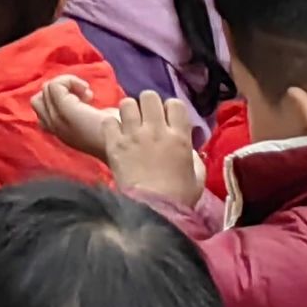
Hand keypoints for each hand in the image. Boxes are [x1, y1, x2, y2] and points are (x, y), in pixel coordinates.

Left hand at [37, 75, 204, 204]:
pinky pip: (109, 121)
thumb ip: (192, 155)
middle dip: (148, 104)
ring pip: (127, 103)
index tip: (167, 120)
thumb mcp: (197, 175)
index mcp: (179, 136)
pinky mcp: (114, 144)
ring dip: (129, 112)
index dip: (170, 109)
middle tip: (147, 119)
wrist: (154, 210)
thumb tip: (187, 147)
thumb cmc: (179, 196)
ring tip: (130, 124)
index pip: (175, 104)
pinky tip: (116, 135)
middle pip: (149, 96)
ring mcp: (133, 135)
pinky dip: (111, 125)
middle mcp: (156, 130)